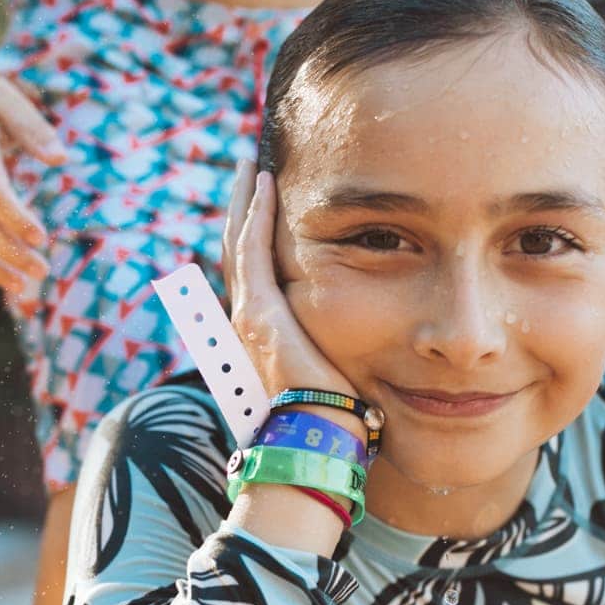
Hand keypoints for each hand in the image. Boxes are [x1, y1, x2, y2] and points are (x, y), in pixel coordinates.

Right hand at [222, 159, 359, 408]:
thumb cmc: (334, 414)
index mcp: (263, 333)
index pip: (254, 272)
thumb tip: (366, 348)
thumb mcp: (334, 371)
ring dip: (246, 202)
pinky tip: (264, 186)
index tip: (267, 202)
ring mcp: (248, 315)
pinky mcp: (258, 312)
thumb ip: (336, 351)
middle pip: (239, 251)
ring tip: (252, 168)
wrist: (318, 435)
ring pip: (239, 243)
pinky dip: (255, 216)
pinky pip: (251, 251)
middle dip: (245, 209)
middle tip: (250, 171)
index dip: (256, 235)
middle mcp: (247, 321)